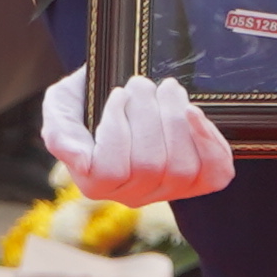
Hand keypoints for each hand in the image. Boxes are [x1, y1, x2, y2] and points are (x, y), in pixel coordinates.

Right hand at [40, 69, 234, 201]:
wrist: (126, 89)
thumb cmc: (88, 99)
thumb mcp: (61, 107)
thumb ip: (61, 133)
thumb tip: (83, 162)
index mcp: (96, 182)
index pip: (110, 169)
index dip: (116, 127)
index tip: (117, 93)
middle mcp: (132, 195)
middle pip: (149, 165)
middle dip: (147, 114)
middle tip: (141, 82)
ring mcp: (169, 190)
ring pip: (182, 168)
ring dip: (175, 119)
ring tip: (166, 89)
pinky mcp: (201, 180)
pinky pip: (215, 175)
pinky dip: (210, 144)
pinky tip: (195, 112)